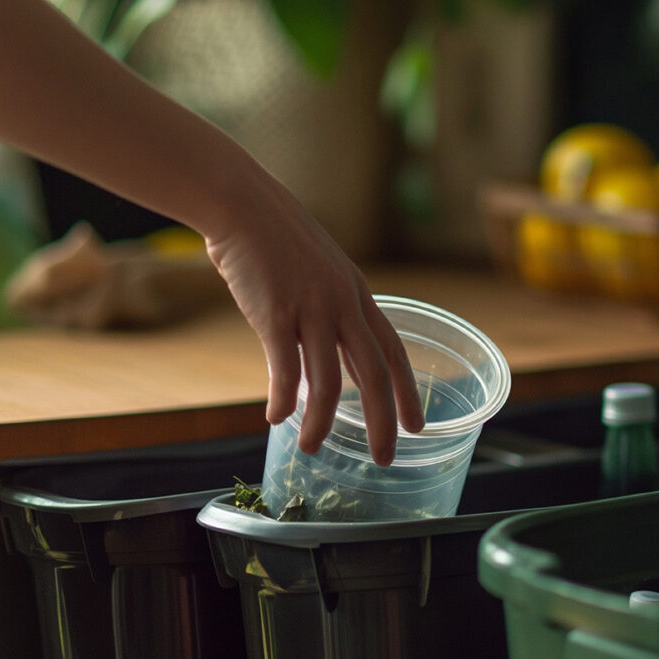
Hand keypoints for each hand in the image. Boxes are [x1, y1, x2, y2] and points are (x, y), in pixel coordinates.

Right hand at [204, 168, 423, 464]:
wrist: (241, 201)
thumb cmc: (274, 235)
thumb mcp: (317, 268)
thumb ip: (326, 307)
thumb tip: (320, 347)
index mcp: (356, 293)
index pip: (392, 350)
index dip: (406, 390)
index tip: (417, 424)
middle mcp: (342, 303)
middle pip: (373, 371)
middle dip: (382, 419)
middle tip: (386, 456)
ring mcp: (310, 308)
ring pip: (325, 379)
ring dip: (320, 420)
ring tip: (312, 448)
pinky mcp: (275, 313)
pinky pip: (284, 368)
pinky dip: (282, 398)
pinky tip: (277, 420)